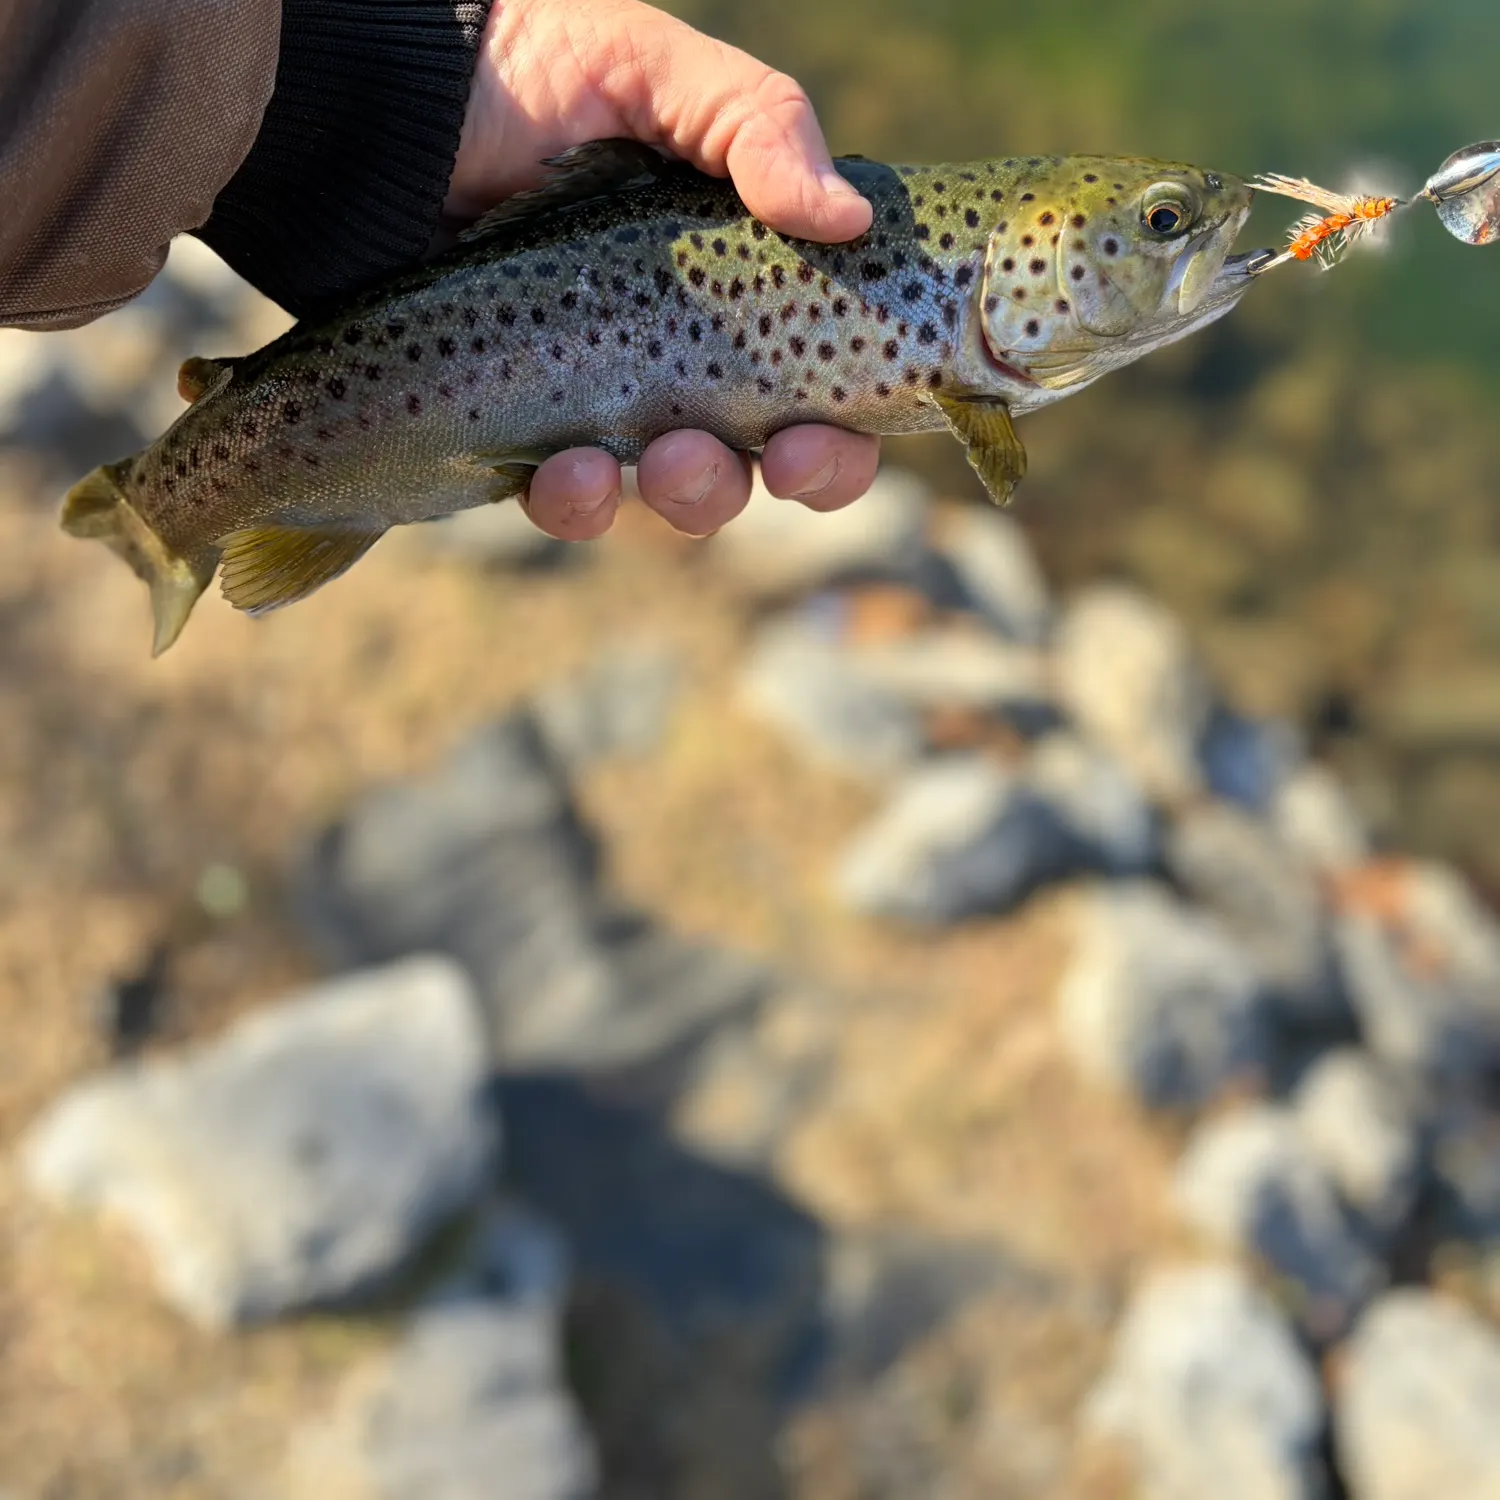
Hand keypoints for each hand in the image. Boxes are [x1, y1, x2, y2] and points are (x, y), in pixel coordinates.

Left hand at [446, 0, 880, 539]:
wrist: (384, 107)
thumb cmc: (528, 72)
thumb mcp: (651, 66)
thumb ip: (756, 123)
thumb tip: (849, 218)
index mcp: (741, 284)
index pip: (827, 386)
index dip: (843, 433)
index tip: (825, 433)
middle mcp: (688, 357)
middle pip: (773, 459)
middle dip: (792, 477)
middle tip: (779, 457)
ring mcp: (608, 404)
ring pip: (680, 494)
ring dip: (691, 492)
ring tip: (663, 458)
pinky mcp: (525, 434)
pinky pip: (570, 505)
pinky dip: (578, 504)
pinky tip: (565, 471)